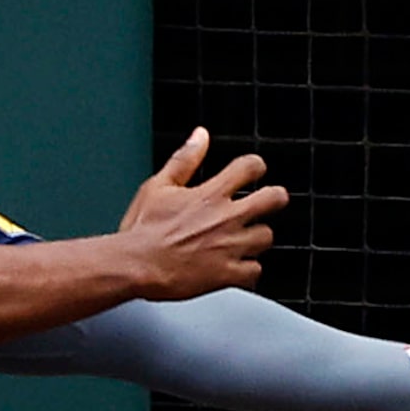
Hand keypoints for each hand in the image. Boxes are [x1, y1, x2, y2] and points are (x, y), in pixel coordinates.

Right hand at [113, 128, 290, 300]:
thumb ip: (184, 159)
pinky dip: (247, 271)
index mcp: (211, 194)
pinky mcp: (227, 274)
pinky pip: (254, 272)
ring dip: (256, 238)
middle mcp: (226, 218)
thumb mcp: (158, 186)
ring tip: (242, 241)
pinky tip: (235, 268)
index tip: (253, 171)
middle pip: (274, 199)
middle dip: (274, 199)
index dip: (255, 166)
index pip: (250, 167)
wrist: (135, 266)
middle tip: (267, 203)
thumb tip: (200, 135)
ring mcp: (230, 247)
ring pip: (266, 237)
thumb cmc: (142, 230)